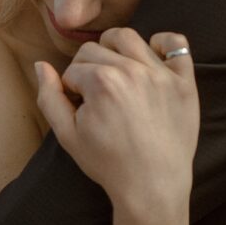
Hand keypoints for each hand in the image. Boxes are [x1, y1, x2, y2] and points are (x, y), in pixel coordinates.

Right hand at [35, 28, 198, 212]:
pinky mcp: (184, 81)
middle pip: (96, 49)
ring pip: (129, 38)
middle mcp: (132, 70)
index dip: (71, 88)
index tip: (80, 107)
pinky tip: (151, 58)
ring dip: (115, 47)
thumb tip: (41, 65)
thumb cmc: (109, 163)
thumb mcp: (67, 136)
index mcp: (101, 82)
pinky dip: (163, 43)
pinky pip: (176, 43)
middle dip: (88, 69)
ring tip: (115, 69)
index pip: (73, 68)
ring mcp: (161, 74)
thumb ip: (49, 97)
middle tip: (95, 95)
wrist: (152, 186)